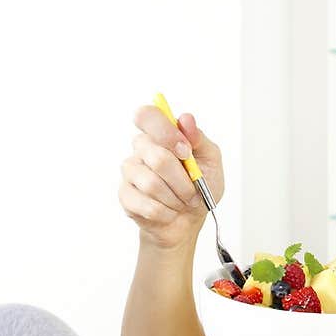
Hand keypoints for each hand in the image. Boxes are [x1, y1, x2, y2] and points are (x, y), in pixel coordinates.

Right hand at [119, 104, 224, 250]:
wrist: (189, 220)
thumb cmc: (199, 186)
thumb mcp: (210, 160)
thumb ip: (199, 139)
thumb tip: (186, 120)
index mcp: (160, 133)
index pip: (147, 115)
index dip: (166, 133)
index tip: (186, 151)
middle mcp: (141, 148)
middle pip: (157, 158)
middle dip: (183, 181)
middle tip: (193, 191)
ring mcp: (130, 171)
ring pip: (152, 184)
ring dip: (176, 199)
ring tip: (182, 202)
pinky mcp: (125, 195)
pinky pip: (147, 205)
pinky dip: (166, 213)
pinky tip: (169, 212)